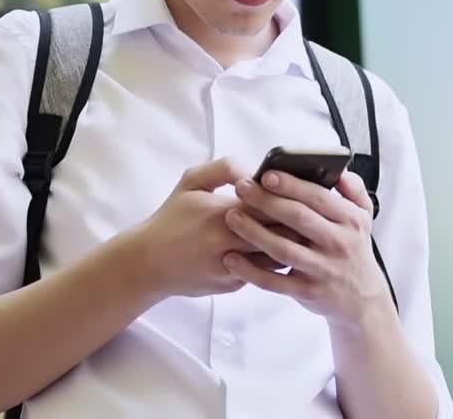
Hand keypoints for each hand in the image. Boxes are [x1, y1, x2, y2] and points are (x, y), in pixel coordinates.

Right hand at [127, 158, 286, 298]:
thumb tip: (255, 173)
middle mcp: (229, 242)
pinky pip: (262, 272)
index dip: (287, 198)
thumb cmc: (172, 218)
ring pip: (277, 256)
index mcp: (223, 212)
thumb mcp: (191, 182)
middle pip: (280, 232)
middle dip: (294, 223)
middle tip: (303, 213)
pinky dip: (270, 261)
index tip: (295, 192)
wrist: (148, 262)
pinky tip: (272, 250)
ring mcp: (232, 266)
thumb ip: (225, 169)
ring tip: (294, 232)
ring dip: (288, 245)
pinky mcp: (233, 284)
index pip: (271, 204)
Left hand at [223, 170, 390, 326]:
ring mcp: (323, 270)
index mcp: (350, 220)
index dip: (291, 185)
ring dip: (254, 233)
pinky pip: (275, 282)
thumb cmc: (353, 248)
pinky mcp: (308, 292)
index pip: (318, 197)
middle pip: (298, 218)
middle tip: (241, 187)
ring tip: (232, 217)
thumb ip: (354, 190)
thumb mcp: (365, 217)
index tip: (266, 174)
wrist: (362, 298)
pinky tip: (231, 258)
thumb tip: (340, 172)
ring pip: (283, 249)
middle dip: (267, 201)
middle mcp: (338, 244)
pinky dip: (251, 271)